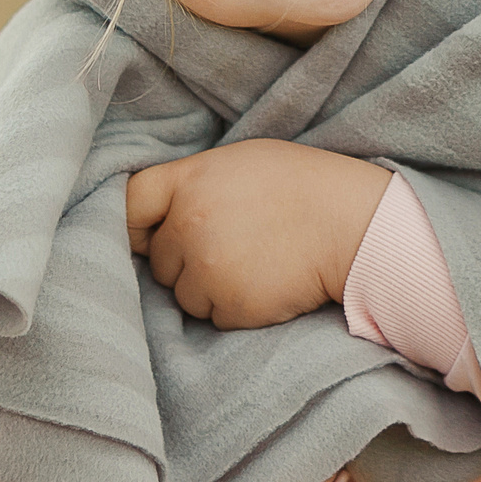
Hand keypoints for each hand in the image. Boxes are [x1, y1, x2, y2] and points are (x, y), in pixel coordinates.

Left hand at [124, 141, 392, 330]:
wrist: (352, 222)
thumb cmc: (300, 186)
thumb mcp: (240, 163)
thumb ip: (193, 186)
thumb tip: (154, 220)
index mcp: (191, 180)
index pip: (128, 204)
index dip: (133, 225)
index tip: (145, 237)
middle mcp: (190, 223)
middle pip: (160, 260)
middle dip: (186, 261)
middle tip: (234, 246)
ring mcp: (208, 267)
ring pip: (184, 296)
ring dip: (210, 290)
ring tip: (255, 264)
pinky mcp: (231, 305)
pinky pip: (215, 318)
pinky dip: (236, 310)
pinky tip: (267, 283)